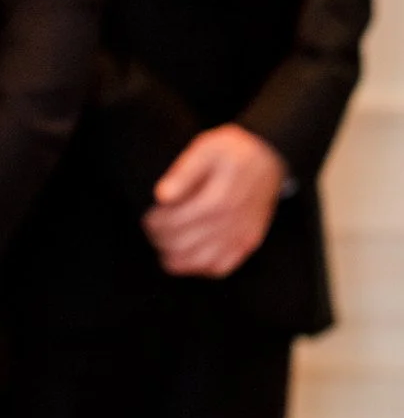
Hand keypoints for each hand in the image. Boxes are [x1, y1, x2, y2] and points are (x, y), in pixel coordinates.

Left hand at [147, 123, 284, 277]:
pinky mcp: (247, 244)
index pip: (174, 224)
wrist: (269, 157)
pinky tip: (187, 255)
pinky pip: (219, 269)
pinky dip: (197, 267)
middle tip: (151, 228)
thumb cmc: (233, 151)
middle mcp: (231, 222)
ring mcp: (241, 237)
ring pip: (198, 263)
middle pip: (183, 245)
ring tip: (164, 242)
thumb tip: (161, 196)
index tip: (147, 217)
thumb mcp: (207, 148)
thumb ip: (184, 172)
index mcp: (218, 198)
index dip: (154, 224)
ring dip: (174, 257)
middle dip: (159, 239)